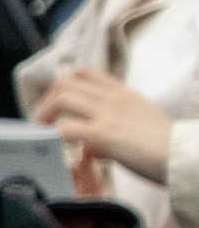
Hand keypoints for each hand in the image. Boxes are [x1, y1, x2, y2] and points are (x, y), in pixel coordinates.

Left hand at [33, 65, 173, 183]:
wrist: (186, 154)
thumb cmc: (164, 145)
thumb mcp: (138, 124)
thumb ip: (111, 127)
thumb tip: (88, 147)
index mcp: (122, 93)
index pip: (85, 73)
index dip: (63, 86)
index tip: (56, 105)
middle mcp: (113, 98)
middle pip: (65, 83)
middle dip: (46, 101)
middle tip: (43, 122)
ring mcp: (108, 114)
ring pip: (61, 98)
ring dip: (45, 115)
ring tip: (44, 133)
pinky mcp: (105, 135)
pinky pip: (67, 128)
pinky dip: (54, 136)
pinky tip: (57, 147)